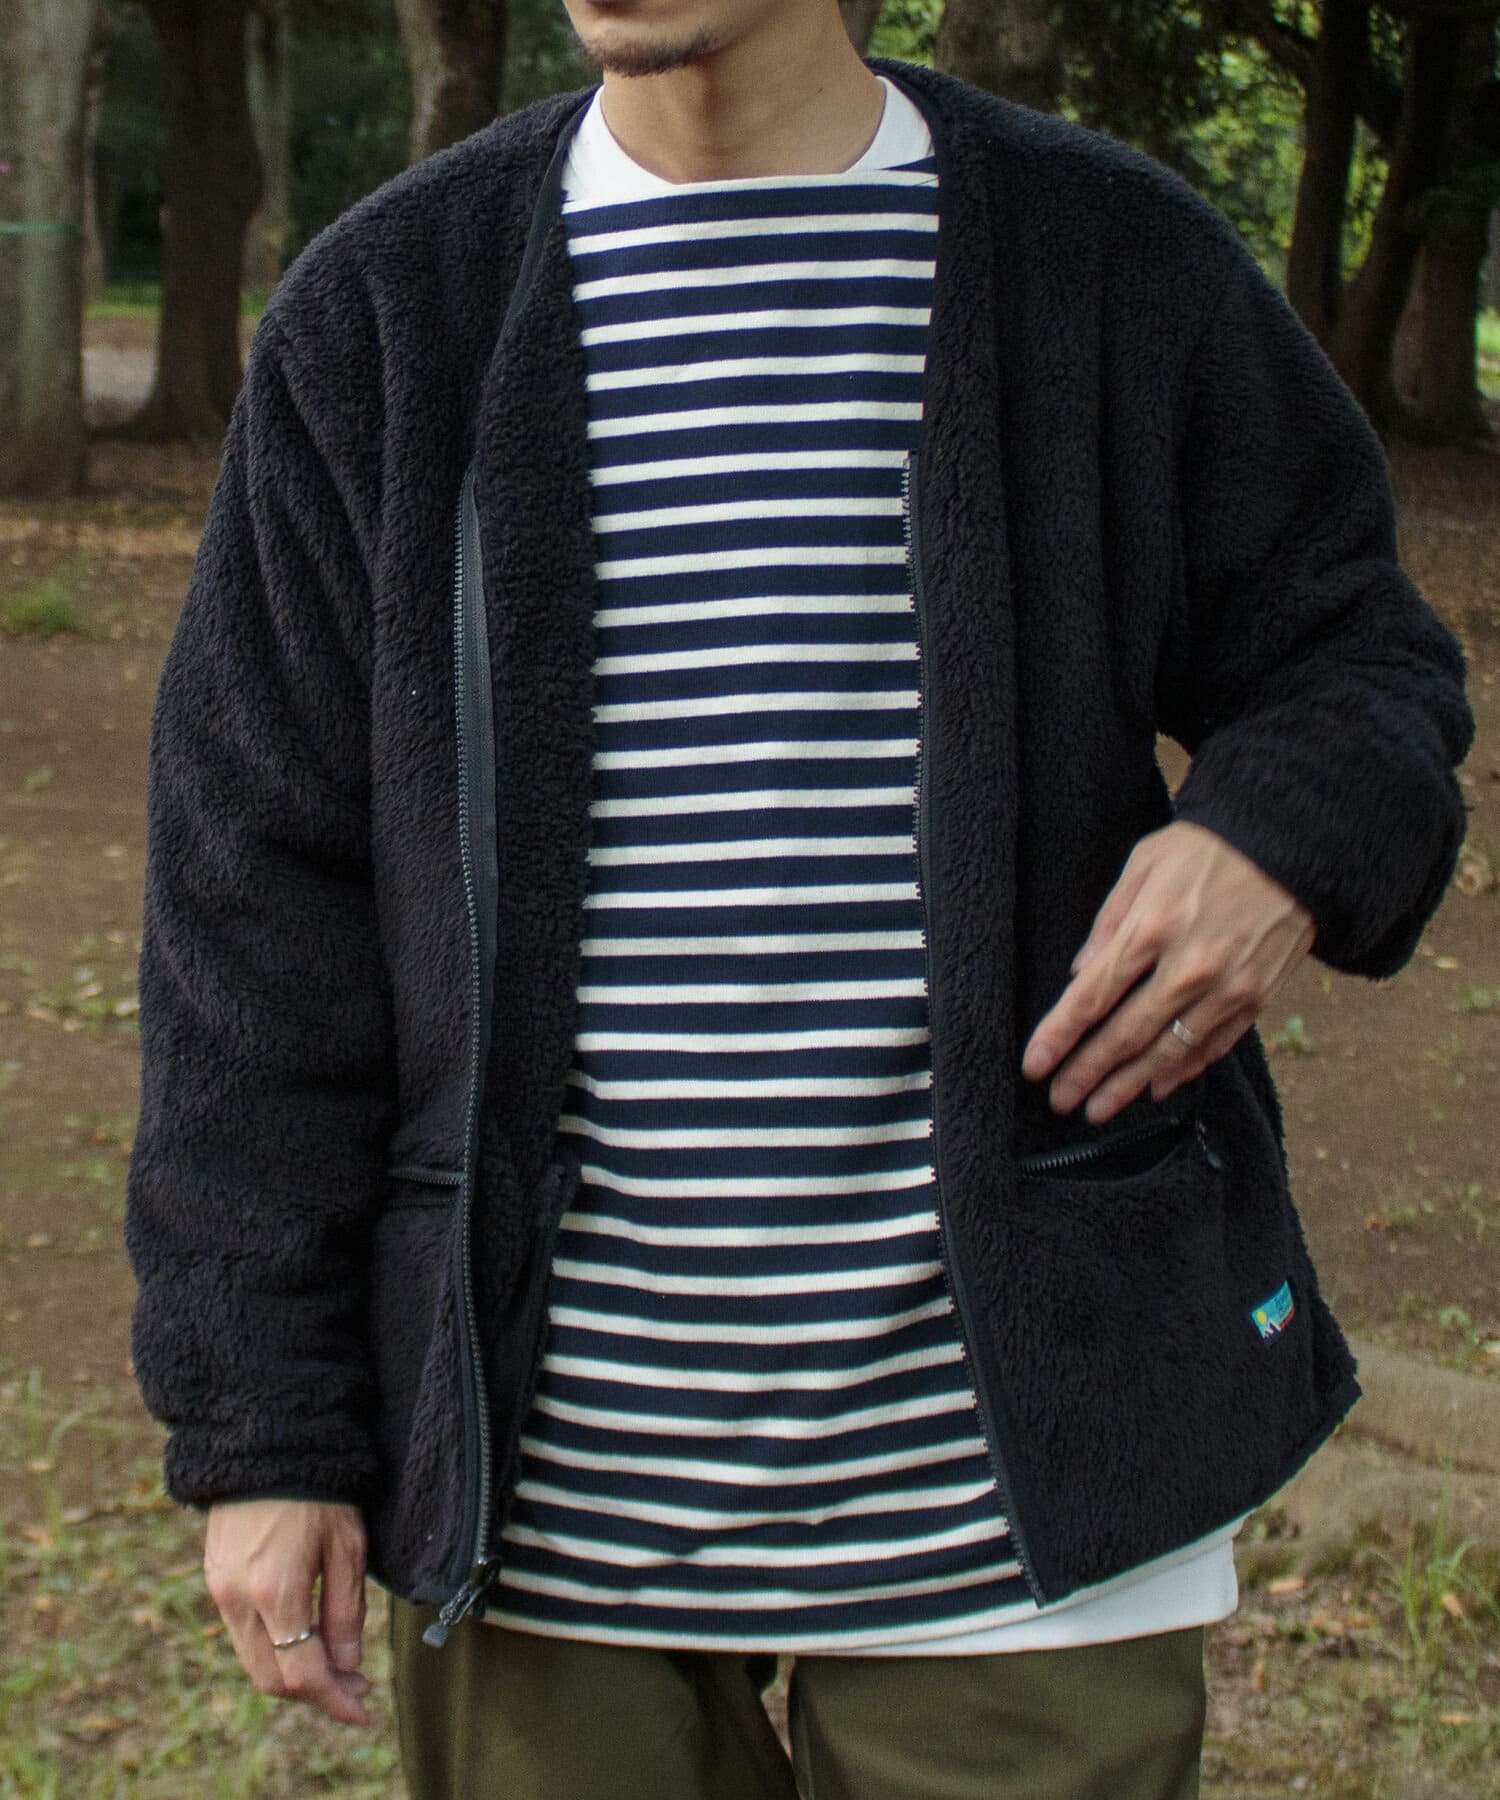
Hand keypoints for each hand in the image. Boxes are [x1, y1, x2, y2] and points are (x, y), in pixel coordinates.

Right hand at [204, 1499, 371, 1727]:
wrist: (267, 1443)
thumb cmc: (319, 1489)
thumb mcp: (348, 1547)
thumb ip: (346, 1613)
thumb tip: (347, 1667)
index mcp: (276, 1591)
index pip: (302, 1674)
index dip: (334, 1700)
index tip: (363, 1710)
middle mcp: (238, 1599)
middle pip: (272, 1678)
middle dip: (315, 1692)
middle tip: (355, 1687)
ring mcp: (220, 1590)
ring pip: (255, 1659)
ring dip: (293, 1673)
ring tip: (335, 1663)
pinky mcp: (215, 1578)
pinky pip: (243, 1632)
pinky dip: (274, 1647)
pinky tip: (305, 1635)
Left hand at [1021, 821, 1315, 1123]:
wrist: (1292, 846)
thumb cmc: (1209, 849)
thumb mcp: (1145, 863)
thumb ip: (1109, 920)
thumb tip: (1081, 972)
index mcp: (1151, 928)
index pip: (1092, 997)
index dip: (1059, 1036)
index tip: (1035, 1065)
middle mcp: (1188, 967)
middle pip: (1124, 1035)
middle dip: (1086, 1073)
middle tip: (1060, 1100)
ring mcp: (1226, 988)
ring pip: (1167, 1052)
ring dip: (1128, 1086)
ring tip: (1098, 1110)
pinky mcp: (1256, 998)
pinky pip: (1212, 1047)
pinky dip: (1181, 1072)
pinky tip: (1156, 1088)